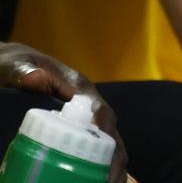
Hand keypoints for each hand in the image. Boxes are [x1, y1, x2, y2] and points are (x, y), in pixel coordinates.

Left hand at [0, 43, 128, 182]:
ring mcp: (83, 119)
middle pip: (110, 133)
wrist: (12, 67)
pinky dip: (99, 168)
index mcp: (78, 87)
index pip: (100, 110)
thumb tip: (35, 78)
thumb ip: (22, 70)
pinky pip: (94, 151)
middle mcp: (87, 104)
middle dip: (115, 157)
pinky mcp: (75, 131)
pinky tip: (97, 182)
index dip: (106, 130)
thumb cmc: (13, 64)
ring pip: (107, 144)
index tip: (106, 151)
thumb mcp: (13, 65)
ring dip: (111, 166)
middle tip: (110, 181)